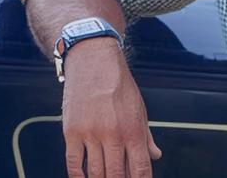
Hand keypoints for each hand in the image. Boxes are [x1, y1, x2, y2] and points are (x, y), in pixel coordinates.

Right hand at [60, 38, 162, 177]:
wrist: (94, 61)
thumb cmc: (118, 83)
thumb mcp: (139, 109)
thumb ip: (146, 136)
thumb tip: (155, 155)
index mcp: (134, 130)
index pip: (140, 169)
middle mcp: (113, 134)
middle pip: (117, 175)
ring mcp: (91, 133)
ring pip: (95, 173)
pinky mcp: (72, 131)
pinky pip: (73, 162)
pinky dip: (77, 177)